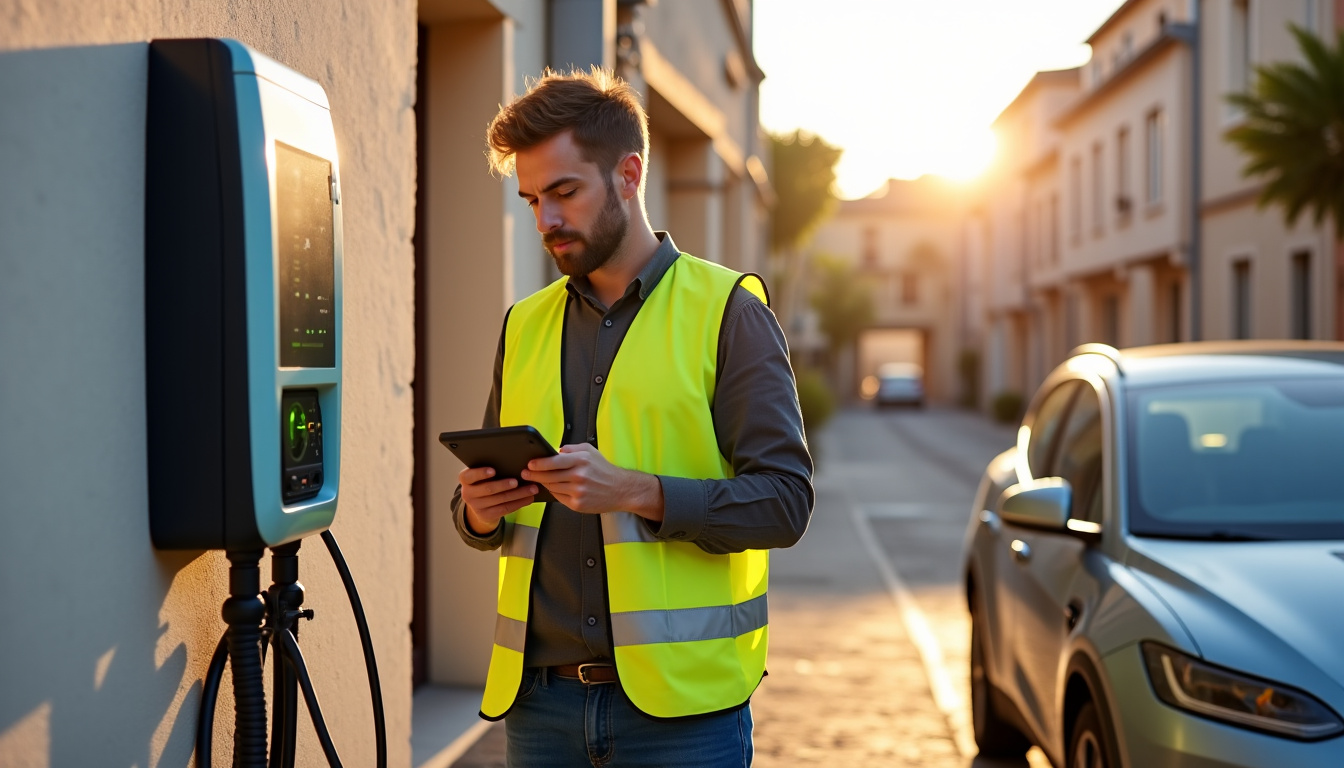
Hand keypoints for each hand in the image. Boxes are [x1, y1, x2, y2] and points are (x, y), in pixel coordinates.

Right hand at [459, 466, 538, 534]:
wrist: (480, 505)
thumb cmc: (485, 482)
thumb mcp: (482, 476)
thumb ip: (490, 469)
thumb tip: (513, 461)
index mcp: (465, 480)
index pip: (468, 476)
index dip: (480, 473)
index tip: (493, 470)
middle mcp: (468, 494)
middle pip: (488, 489)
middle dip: (504, 485)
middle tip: (517, 481)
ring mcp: (477, 506)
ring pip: (500, 500)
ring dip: (518, 494)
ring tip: (532, 488)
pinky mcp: (487, 515)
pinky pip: (505, 508)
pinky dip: (519, 503)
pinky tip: (528, 498)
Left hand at [521, 443, 663, 521]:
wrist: (621, 490)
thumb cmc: (604, 470)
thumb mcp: (590, 451)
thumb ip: (571, 449)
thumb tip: (555, 451)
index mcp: (581, 460)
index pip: (553, 462)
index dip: (538, 464)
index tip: (529, 464)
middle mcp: (579, 476)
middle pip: (549, 476)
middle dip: (534, 475)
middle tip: (526, 473)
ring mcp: (578, 492)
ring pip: (552, 487)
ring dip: (544, 483)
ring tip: (538, 480)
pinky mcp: (578, 504)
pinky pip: (559, 497)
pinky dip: (555, 492)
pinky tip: (554, 488)